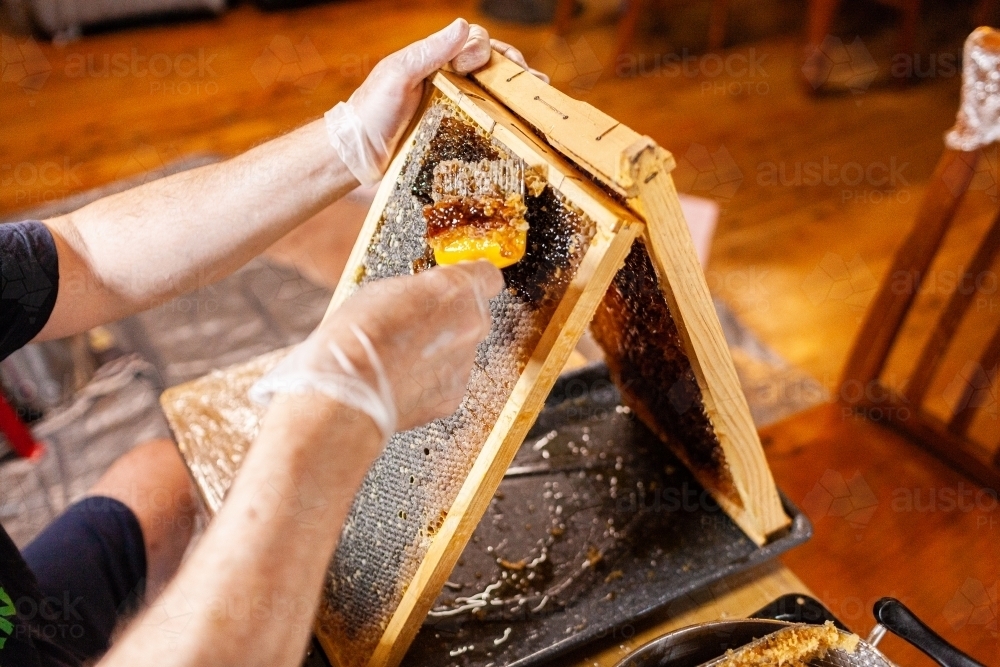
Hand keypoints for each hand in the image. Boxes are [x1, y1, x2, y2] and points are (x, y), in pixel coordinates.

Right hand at [251, 261, 504, 438]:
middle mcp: (470, 324)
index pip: (487, 275)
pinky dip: (430, 379)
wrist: (346, 394)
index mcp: (455, 288)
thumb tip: (423, 295)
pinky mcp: (454, 395)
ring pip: (461, 349)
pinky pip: (449, 379)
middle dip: (450, 317)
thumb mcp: (382, 290)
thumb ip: (418, 290)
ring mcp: (465, 363)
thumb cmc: (354, 340)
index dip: (470, 279)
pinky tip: (402, 377)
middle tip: (416, 322)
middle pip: (474, 313)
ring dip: (439, 350)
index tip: (456, 284)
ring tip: (400, 356)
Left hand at [325, 18, 548, 185]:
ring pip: (492, 101)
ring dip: (516, 101)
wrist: (356, 157)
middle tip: (536, 85)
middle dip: (516, 76)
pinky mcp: (454, 140)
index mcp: (437, 64)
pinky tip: (520, 133)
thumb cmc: (371, 110)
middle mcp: (449, 86)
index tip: (500, 65)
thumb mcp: (399, 74)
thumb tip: (464, 27)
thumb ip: (431, 51)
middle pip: (491, 73)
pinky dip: (503, 129)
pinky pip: (483, 131)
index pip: (476, 47)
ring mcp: (453, 114)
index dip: (493, 52)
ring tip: (537, 107)